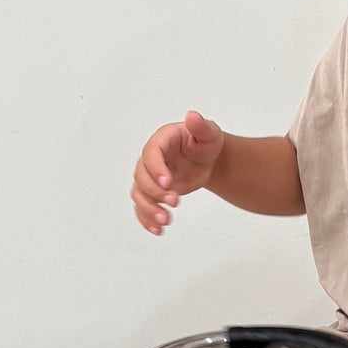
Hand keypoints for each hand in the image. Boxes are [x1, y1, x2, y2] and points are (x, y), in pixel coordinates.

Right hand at [132, 111, 224, 233]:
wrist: (208, 160)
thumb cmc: (205, 143)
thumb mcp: (208, 133)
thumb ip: (201, 126)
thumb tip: (192, 116)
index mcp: (161, 141)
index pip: (151, 154)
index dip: (157, 169)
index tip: (168, 182)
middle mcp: (151, 159)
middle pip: (142, 177)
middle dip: (155, 192)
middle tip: (175, 201)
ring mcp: (150, 177)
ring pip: (139, 194)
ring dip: (149, 209)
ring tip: (166, 221)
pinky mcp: (153, 193)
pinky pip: (142, 207)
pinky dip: (146, 219)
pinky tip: (157, 230)